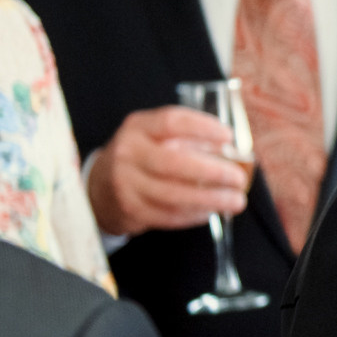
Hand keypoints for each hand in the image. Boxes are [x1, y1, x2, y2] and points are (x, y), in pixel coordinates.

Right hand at [86, 106, 252, 236]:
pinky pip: (169, 215)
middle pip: (174, 163)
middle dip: (212, 172)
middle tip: (238, 177)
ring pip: (174, 195)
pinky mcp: (130, 210)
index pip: (171, 122)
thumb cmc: (140, 157)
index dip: (203, 128)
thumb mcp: (153, 137)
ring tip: (236, 200)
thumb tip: (231, 152)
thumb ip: (186, 139)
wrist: (99, 187)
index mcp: (138, 128)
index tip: (229, 136)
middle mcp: (128, 153)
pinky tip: (212, 211)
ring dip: (210, 199)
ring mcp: (126, 184)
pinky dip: (195, 215)